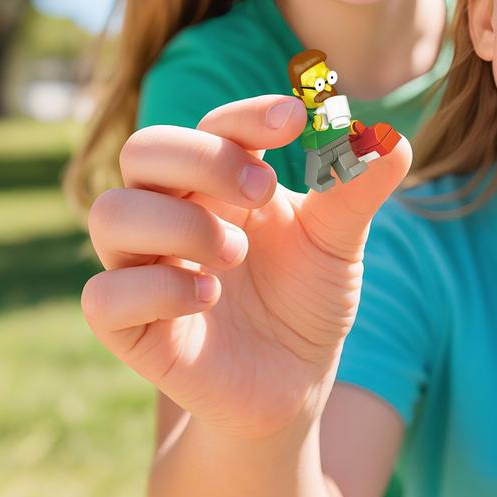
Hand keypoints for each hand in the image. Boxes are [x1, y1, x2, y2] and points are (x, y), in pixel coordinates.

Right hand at [82, 95, 410, 439]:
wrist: (297, 381)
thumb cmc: (308, 297)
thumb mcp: (340, 240)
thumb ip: (358, 188)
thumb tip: (392, 138)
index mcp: (221, 182)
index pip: (213, 125)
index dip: (248, 115)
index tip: (299, 119)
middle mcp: (175, 214)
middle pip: (144, 149)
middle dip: (203, 159)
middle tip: (263, 191)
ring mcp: (147, 268)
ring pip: (111, 214)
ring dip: (178, 224)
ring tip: (236, 253)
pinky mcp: (133, 330)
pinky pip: (104, 296)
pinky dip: (157, 289)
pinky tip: (210, 298)